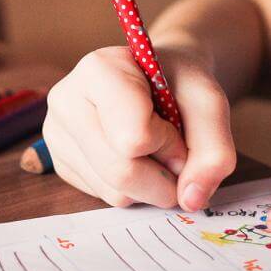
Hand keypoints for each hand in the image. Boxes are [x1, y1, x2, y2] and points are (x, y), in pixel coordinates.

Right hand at [43, 46, 235, 210]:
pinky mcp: (60, 163)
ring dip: (150, 185)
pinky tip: (133, 157)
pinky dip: (132, 188)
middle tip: (175, 151)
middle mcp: (66, 100)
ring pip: (114, 192)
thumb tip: (191, 200)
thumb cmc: (178, 83)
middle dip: (164, 175)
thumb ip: (214, 150)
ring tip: (153, 149)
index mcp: (98, 70)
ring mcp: (57, 134)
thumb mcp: (209, 103)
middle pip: (121, 172)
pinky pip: (104, 197)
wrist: (156, 79)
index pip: (134, 137)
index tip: (175, 124)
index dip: (169, 143)